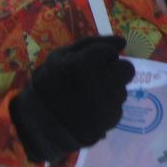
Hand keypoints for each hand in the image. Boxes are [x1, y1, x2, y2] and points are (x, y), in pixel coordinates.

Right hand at [11, 35, 135, 162]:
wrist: (39, 124)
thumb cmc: (47, 84)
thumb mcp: (59, 56)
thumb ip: (92, 43)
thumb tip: (123, 42)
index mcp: (89, 62)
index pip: (111, 52)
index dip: (100, 57)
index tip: (87, 66)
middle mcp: (104, 80)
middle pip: (127, 70)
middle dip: (115, 72)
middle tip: (97, 79)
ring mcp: (110, 102)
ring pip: (122, 90)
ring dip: (110, 91)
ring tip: (87, 98)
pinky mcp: (112, 119)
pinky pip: (117, 108)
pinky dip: (107, 108)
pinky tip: (90, 112)